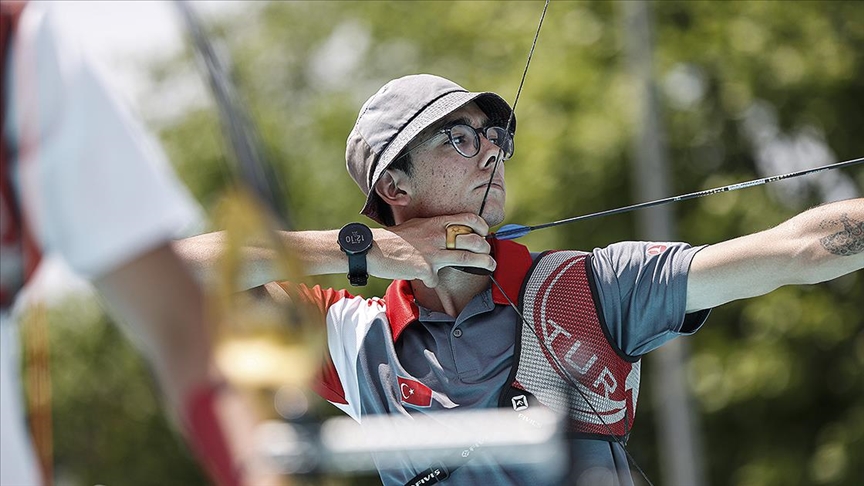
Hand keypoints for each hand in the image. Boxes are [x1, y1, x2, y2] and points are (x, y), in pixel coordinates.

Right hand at [369, 213, 493, 286]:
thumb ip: (434, 228)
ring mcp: (432, 252)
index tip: (484, 233)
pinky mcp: (425, 269)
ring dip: (483, 263)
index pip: (467, 219)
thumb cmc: (394, 239)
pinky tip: (427, 279)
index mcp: (435, 222)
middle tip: (488, 253)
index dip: (481, 226)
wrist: (372, 249)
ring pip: (466, 258)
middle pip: (472, 240)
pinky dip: (433, 280)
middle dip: (485, 247)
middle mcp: (436, 235)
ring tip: (490, 266)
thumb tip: (449, 233)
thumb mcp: (417, 225)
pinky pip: (436, 278)